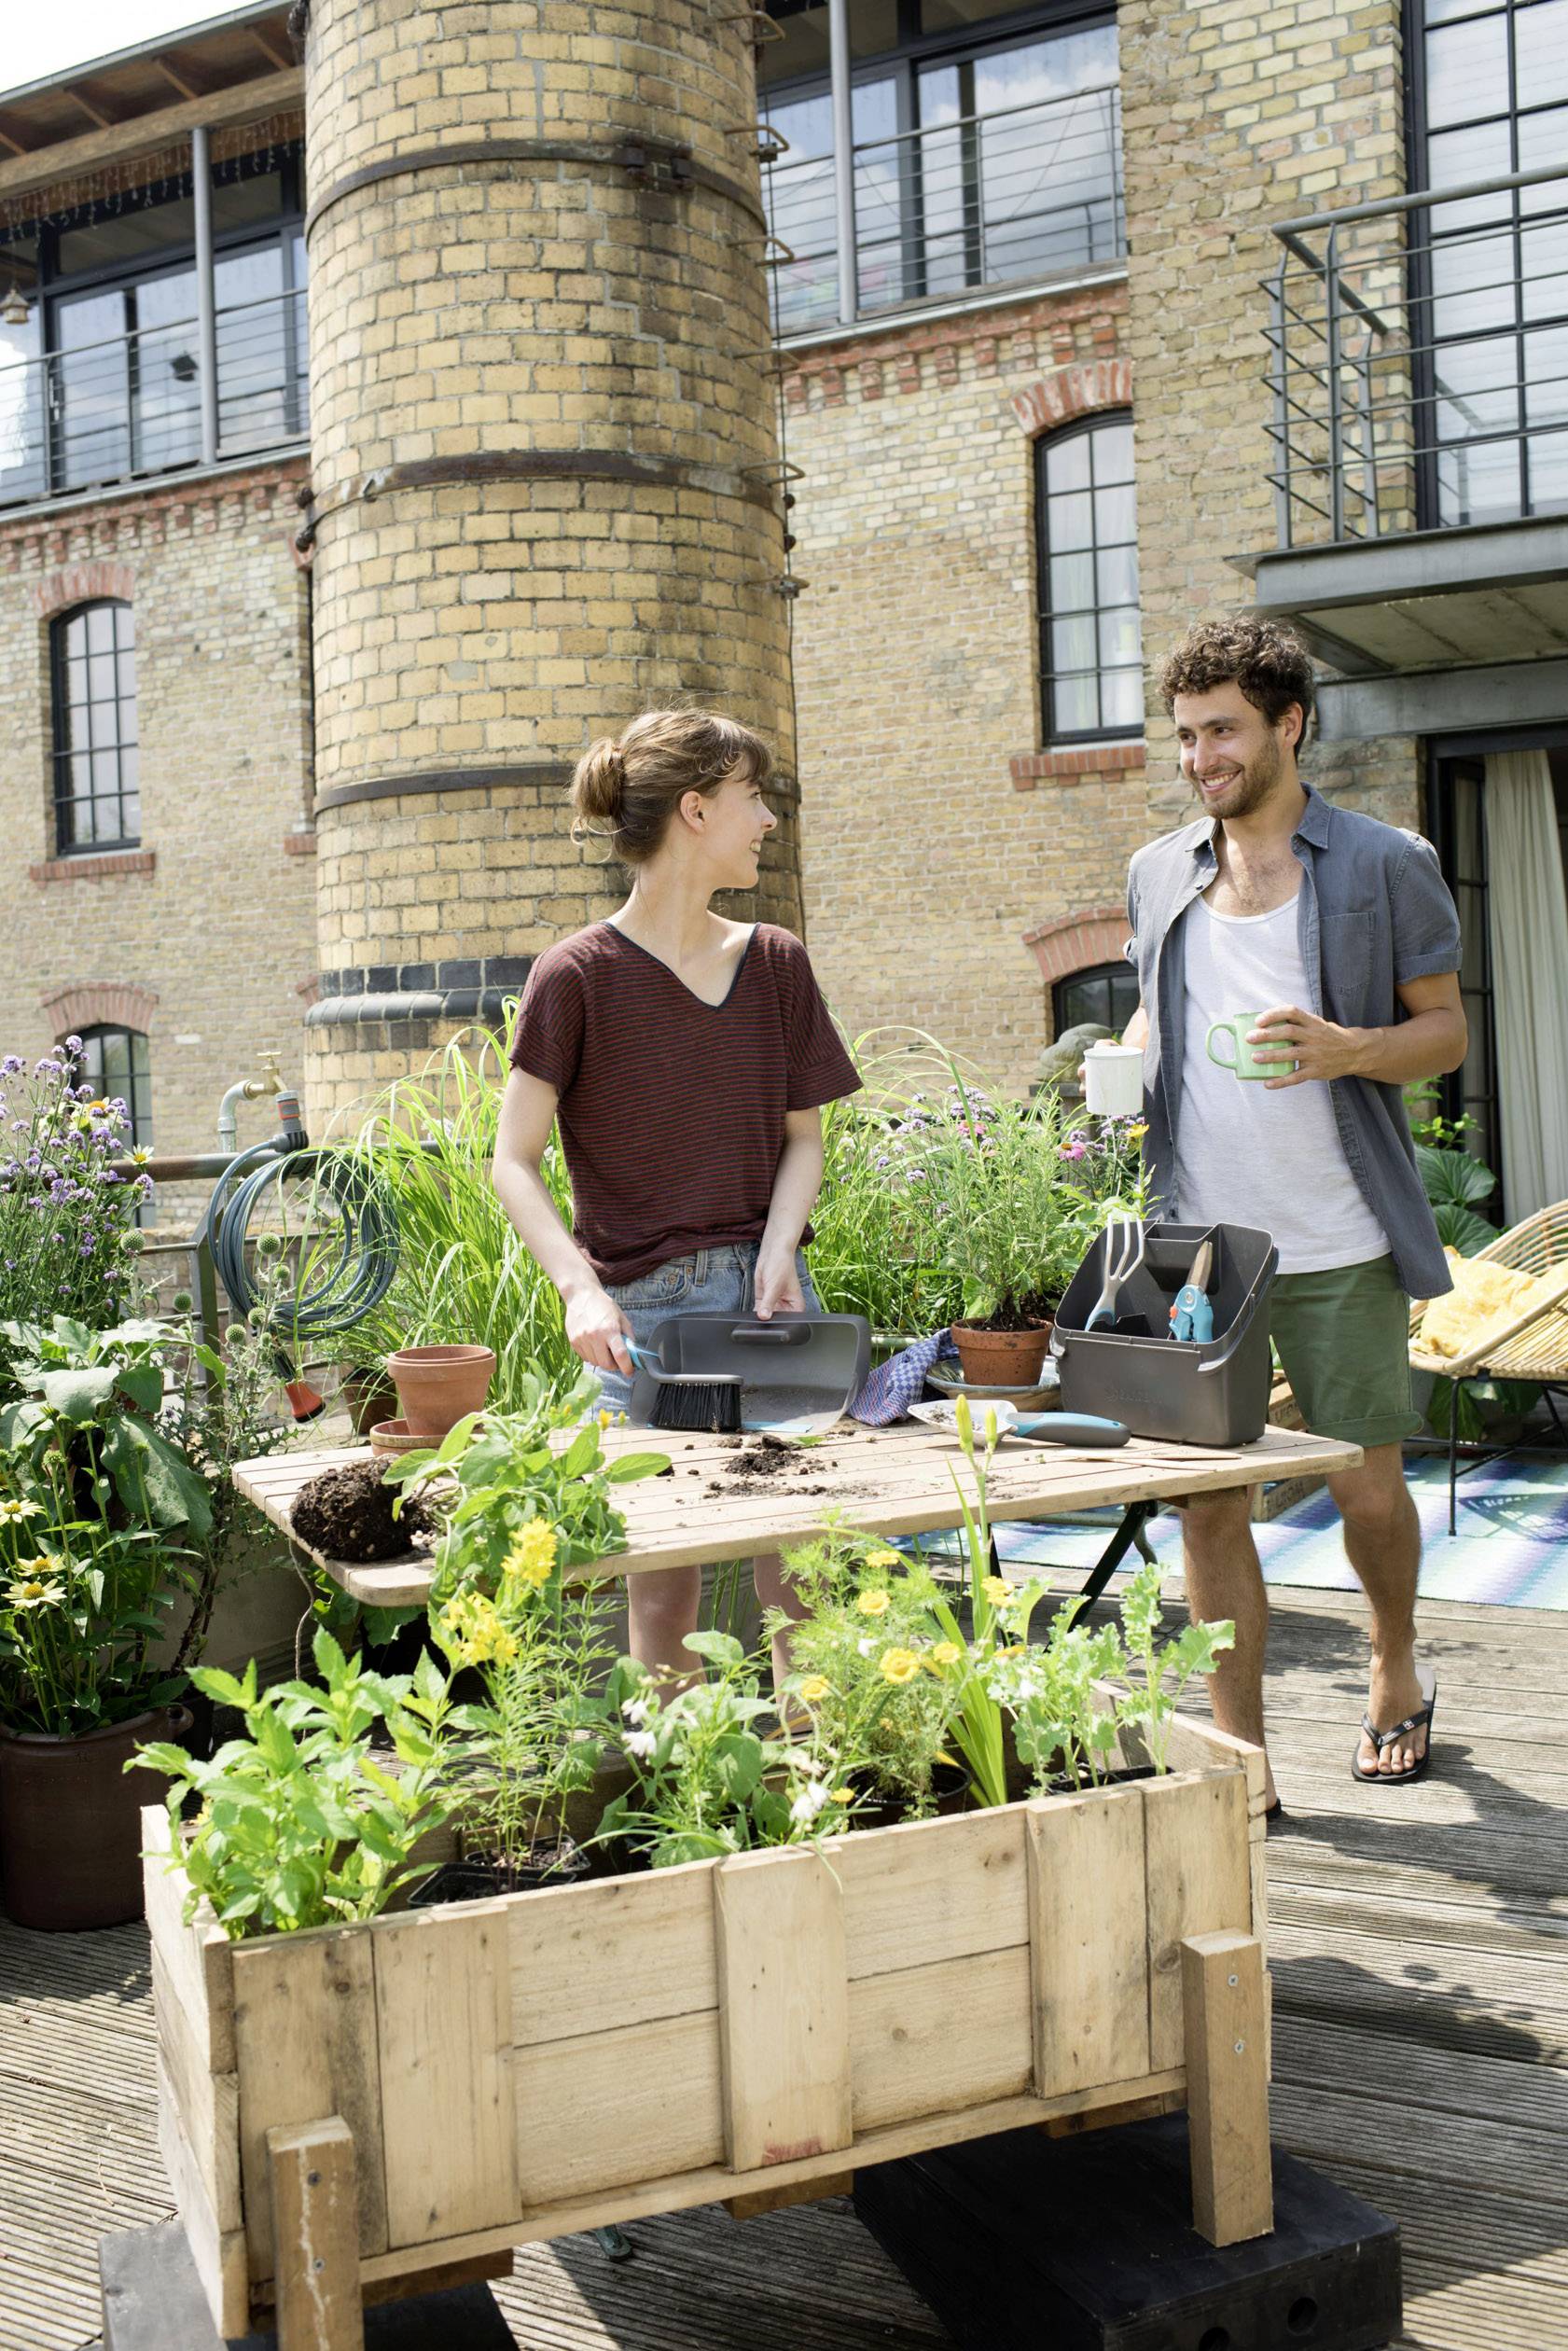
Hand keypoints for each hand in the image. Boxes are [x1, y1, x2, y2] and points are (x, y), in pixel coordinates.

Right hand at [563, 1284, 634, 1374]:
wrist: (581, 1296)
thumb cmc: (603, 1305)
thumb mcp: (621, 1318)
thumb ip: (628, 1336)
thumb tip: (633, 1354)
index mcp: (610, 1329)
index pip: (620, 1355)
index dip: (627, 1367)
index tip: (630, 1371)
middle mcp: (595, 1336)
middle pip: (606, 1364)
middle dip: (614, 1366)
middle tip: (617, 1360)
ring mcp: (582, 1340)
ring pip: (595, 1363)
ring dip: (602, 1361)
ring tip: (605, 1349)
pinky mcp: (573, 1342)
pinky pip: (585, 1358)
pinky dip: (592, 1356)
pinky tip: (594, 1345)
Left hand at [753, 1245, 804, 1320]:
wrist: (772, 1253)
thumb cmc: (781, 1265)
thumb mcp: (774, 1286)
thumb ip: (769, 1303)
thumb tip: (764, 1317)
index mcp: (796, 1306)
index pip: (789, 1322)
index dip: (781, 1326)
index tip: (771, 1326)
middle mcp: (786, 1307)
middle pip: (776, 1321)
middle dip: (769, 1322)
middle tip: (762, 1319)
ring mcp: (774, 1304)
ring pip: (766, 1317)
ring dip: (760, 1317)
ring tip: (759, 1311)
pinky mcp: (763, 1301)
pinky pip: (758, 1311)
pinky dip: (754, 1312)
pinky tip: (752, 1311)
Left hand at [1249, 1005, 1368, 1088]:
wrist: (1354, 1052)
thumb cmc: (1327, 1037)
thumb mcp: (1316, 1024)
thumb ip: (1296, 1024)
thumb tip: (1264, 1026)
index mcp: (1312, 1022)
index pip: (1292, 1012)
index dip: (1274, 1014)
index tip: (1258, 1020)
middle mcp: (1314, 1036)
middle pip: (1289, 1032)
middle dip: (1268, 1035)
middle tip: (1250, 1038)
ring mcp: (1315, 1054)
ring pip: (1291, 1054)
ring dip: (1271, 1056)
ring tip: (1254, 1058)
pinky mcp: (1316, 1071)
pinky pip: (1296, 1077)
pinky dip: (1281, 1081)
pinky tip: (1267, 1083)